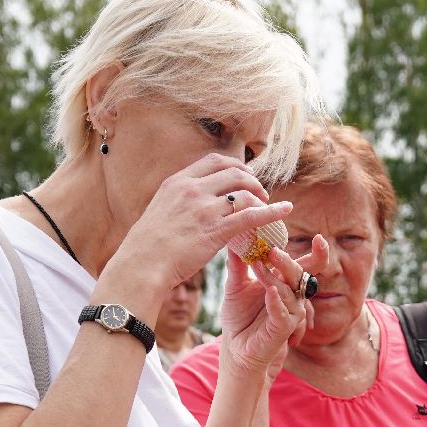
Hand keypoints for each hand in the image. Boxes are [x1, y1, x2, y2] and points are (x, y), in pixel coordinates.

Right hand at [107, 154, 291, 294]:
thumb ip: (179, 202)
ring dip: (261, 197)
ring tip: (267, 206)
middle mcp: (192, 190)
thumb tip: (193, 204)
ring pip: (244, 192)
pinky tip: (285, 210)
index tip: (244, 175)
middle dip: (252, 179)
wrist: (141, 265)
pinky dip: (271, 212)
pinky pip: (251, 216)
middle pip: (234, 171)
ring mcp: (204, 209)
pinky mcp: (215, 230)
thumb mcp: (160, 211)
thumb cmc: (147, 247)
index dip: (235, 165)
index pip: (214, 161)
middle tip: (260, 192)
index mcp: (177, 182)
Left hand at [218, 248, 313, 378]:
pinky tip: (270, 292)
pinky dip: (276, 302)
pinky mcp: (284, 329)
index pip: (306, 265)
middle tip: (272, 251)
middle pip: (299, 274)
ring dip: (273, 279)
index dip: (318, 252)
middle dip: (287, 262)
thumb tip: (234, 240)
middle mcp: (293, 297)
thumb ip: (237, 266)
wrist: (236, 348)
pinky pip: (284, 314)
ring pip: (289, 292)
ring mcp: (291, 313)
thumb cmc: (239, 318)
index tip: (318, 237)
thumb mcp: (235, 287)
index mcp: (285, 283)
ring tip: (256, 267)